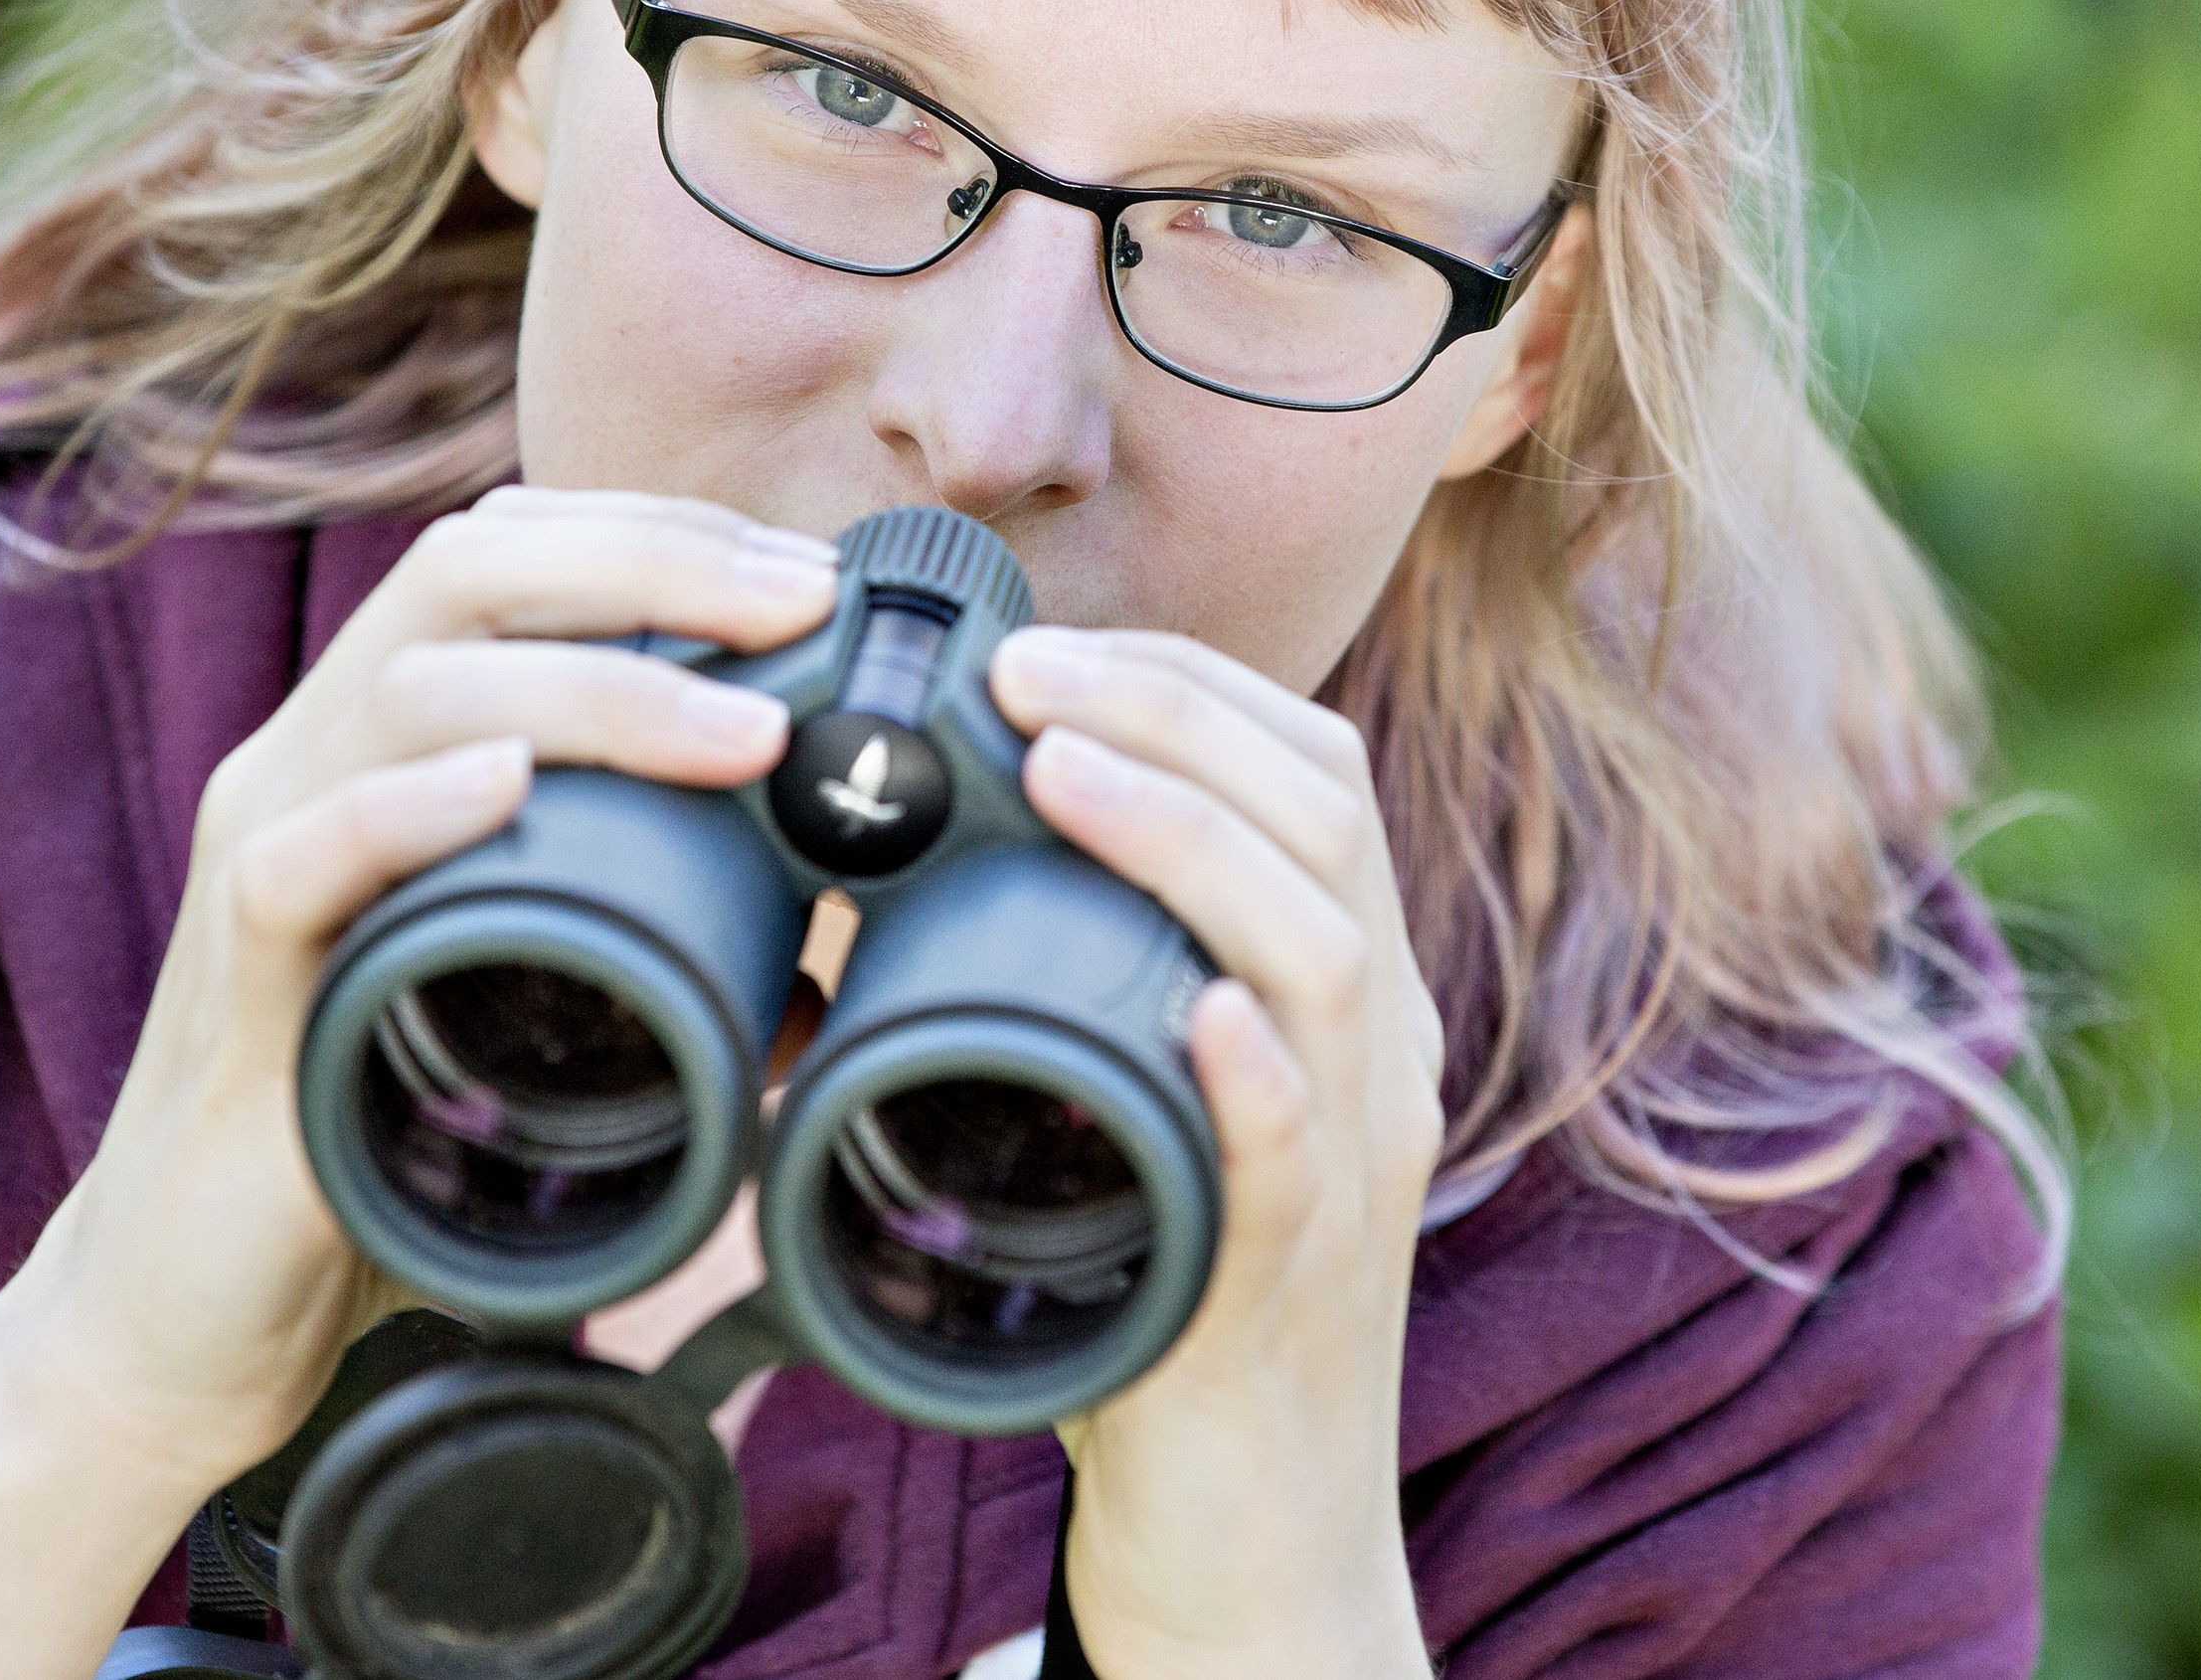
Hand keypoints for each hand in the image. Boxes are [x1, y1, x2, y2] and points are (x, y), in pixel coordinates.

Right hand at [0, 486, 838, 1488]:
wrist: (193, 1322)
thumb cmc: (369, 1149)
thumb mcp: (530, 1026)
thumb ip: (651, 978)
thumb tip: (827, 984)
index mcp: (380, 746)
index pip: (506, 557)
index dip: (660, 535)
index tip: (808, 575)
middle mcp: (311, 766)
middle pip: (463, 574)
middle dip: (654, 564)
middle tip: (809, 606)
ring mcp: (262, 865)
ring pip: (409, 695)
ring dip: (594, 688)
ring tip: (744, 729)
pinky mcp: (241, 991)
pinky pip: (303, 862)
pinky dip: (408, 808)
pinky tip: (506, 785)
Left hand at [987, 626, 1444, 1679]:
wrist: (1254, 1552)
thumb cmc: (1160, 1319)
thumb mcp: (1116, 1122)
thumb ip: (1041, 1007)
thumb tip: (828, 914)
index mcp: (1337, 997)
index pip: (1309, 773)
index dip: (1184, 686)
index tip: (1042, 648)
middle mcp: (1372, 1055)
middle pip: (1324, 818)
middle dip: (1171, 715)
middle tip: (1019, 670)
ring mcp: (1352, 1167)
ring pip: (1319, 952)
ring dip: (1188, 840)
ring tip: (1061, 768)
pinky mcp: (1296, 1286)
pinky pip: (1303, 1155)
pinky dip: (1256, 1070)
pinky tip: (1200, 1009)